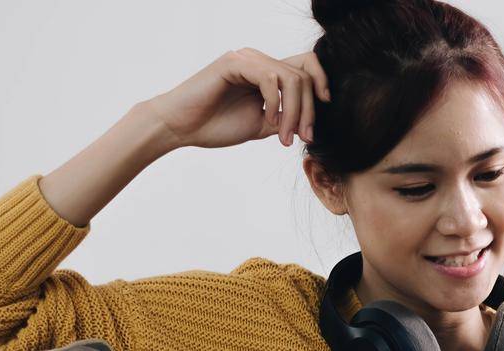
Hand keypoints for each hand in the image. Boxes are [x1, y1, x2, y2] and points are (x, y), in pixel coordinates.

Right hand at [142, 48, 331, 150]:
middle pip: (304, 74)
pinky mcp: (234, 63)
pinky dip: (276, 102)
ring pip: (291, 77)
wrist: (180, 127)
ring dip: (294, 111)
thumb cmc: (215, 126)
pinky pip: (270, 77)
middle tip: (302, 137)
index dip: (322, 87)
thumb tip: (310, 123)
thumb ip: (285, 119)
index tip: (322, 115)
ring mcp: (246, 59)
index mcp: (266, 73)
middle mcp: (258, 61)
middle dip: (309, 111)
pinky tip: (268, 120)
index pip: (306, 68)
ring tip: (283, 135)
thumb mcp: (261, 126)